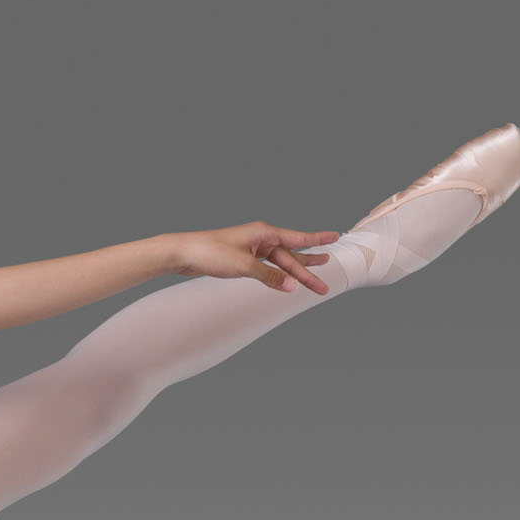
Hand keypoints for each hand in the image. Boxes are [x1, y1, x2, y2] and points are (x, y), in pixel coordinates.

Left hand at [167, 222, 339, 293]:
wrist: (183, 252)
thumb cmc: (210, 252)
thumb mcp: (243, 266)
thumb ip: (269, 276)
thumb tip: (291, 285)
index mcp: (264, 233)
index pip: (298, 237)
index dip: (317, 239)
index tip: (335, 236)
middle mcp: (260, 238)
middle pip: (290, 256)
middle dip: (308, 271)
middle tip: (324, 286)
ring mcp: (252, 248)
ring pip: (280, 262)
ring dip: (295, 272)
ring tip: (314, 276)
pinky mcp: (243, 257)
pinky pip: (268, 266)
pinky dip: (278, 274)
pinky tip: (286, 279)